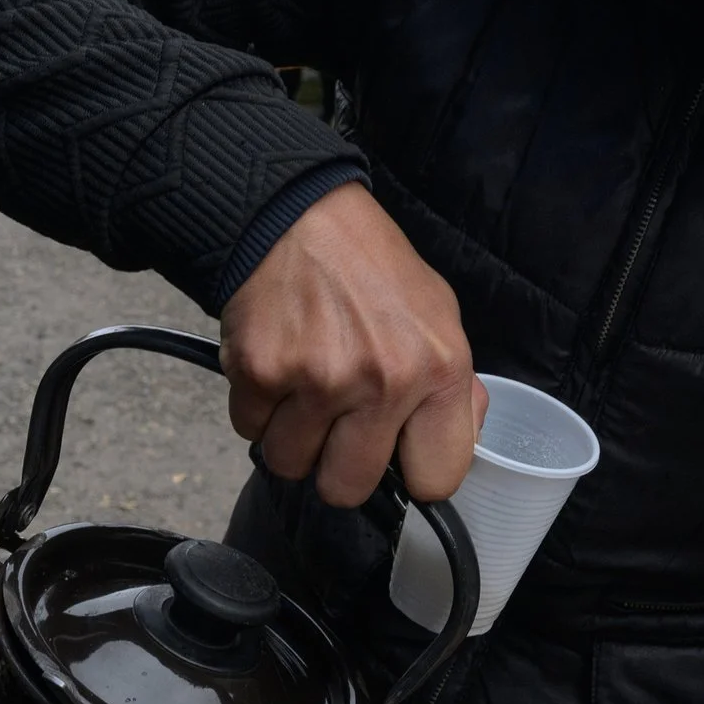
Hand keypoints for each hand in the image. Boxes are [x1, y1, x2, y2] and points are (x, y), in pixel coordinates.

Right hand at [219, 182, 485, 507]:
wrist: (296, 215)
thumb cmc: (370, 269)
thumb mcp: (438, 316)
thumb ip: (453, 389)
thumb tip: (454, 450)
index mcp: (439, 370)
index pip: (435, 480)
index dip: (410, 475)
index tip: (395, 458)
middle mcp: (384, 382)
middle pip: (346, 489)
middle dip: (333, 466)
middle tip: (334, 426)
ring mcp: (318, 380)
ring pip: (289, 463)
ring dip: (290, 435)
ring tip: (302, 386)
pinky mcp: (260, 372)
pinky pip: (248, 428)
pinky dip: (256, 405)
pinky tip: (275, 363)